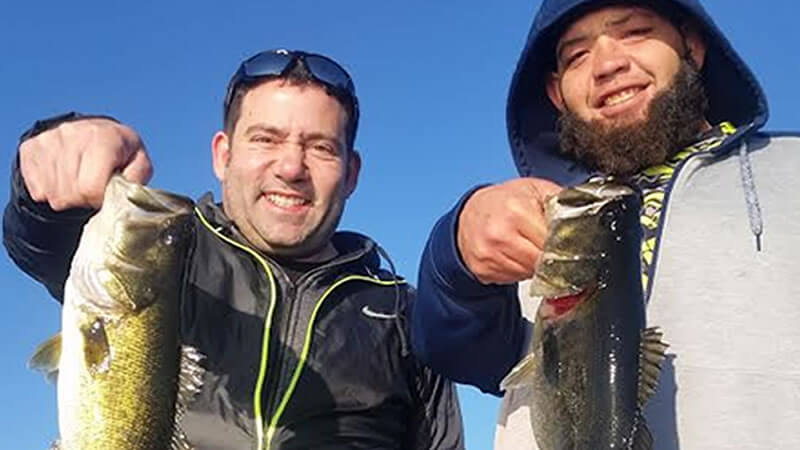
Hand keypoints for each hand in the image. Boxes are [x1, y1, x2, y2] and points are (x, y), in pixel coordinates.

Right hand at [19, 118, 151, 210]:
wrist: (95, 132)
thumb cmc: (121, 153)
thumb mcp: (139, 163)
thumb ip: (136, 179)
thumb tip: (123, 195)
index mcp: (104, 138)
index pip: (89, 187)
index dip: (98, 197)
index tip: (103, 192)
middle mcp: (73, 133)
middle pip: (69, 193)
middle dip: (83, 199)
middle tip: (92, 190)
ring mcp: (48, 139)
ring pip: (51, 193)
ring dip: (67, 197)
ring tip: (79, 185)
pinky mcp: (31, 147)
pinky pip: (36, 189)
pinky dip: (50, 192)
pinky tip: (63, 181)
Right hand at [457, 177, 561, 284]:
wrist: (470, 213)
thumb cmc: (505, 201)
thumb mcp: (535, 190)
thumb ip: (562, 202)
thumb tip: (587, 217)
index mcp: (516, 211)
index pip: (553, 242)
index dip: (566, 245)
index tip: (570, 245)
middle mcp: (500, 234)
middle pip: (542, 261)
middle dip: (552, 257)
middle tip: (553, 248)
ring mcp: (489, 254)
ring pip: (529, 273)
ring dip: (536, 265)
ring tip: (531, 247)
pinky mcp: (482, 269)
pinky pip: (514, 278)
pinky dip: (520, 271)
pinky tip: (516, 255)